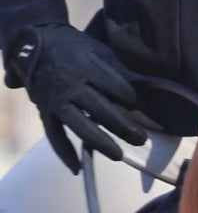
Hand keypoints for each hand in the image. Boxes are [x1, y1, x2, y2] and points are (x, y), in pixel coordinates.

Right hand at [5, 24, 147, 173]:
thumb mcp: (99, 51)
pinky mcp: (45, 112)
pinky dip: (64, 152)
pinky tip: (77, 169)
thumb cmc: (74, 48)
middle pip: (101, 109)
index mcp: (88, 67)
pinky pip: (54, 135)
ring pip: (80, 125)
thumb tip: (148, 89)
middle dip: (123, 126)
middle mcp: (72, 86)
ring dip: (99, 142)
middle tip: (141, 139)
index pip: (116, 87)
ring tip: (117, 155)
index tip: (142, 107)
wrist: (34, 43)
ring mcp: (57, 101)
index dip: (132, 99)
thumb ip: (121, 71)